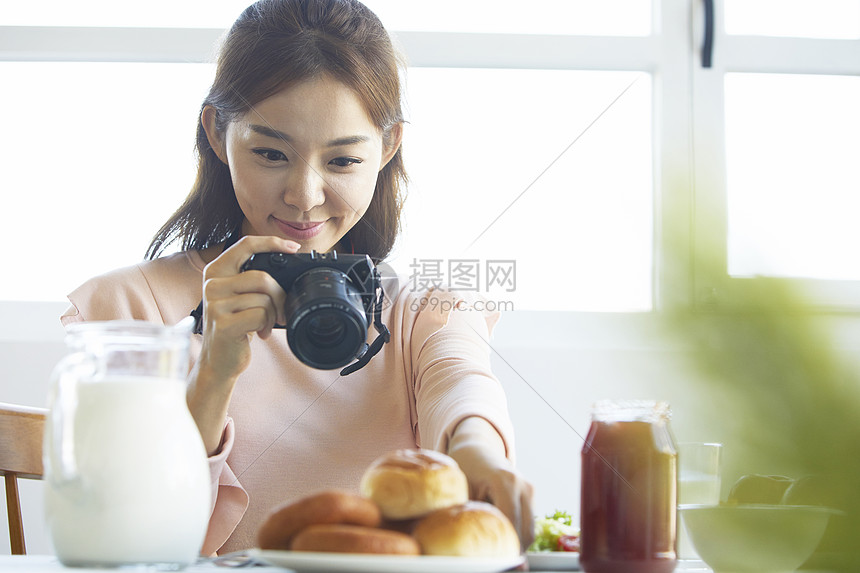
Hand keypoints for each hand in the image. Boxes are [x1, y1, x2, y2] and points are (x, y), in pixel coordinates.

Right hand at [188, 235, 299, 452]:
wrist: (219, 361)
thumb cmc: (235, 326)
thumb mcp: (240, 297)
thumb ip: (254, 280)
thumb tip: (290, 266)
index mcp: (216, 271)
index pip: (245, 244)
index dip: (271, 242)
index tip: (293, 248)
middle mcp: (212, 284)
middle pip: (262, 277)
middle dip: (280, 296)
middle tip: (282, 311)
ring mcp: (215, 304)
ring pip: (263, 298)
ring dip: (273, 314)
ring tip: (265, 324)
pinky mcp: (222, 323)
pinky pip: (260, 315)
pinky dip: (267, 325)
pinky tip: (259, 333)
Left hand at [447, 417, 535, 549]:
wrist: (474, 448)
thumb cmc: (463, 468)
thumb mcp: (460, 492)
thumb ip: (467, 516)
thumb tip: (465, 549)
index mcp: (505, 482)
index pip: (511, 526)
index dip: (504, 548)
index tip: (494, 562)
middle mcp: (523, 485)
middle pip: (526, 532)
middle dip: (512, 550)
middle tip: (496, 562)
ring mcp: (530, 488)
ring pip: (530, 530)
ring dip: (516, 542)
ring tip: (495, 549)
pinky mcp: (531, 493)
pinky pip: (528, 522)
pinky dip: (517, 532)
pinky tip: (499, 534)